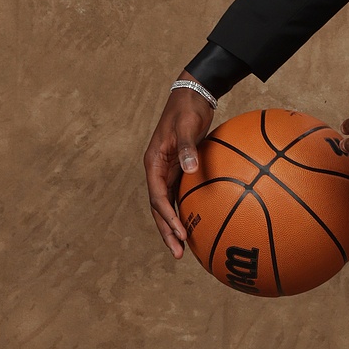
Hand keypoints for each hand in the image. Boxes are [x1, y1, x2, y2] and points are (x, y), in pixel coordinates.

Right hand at [144, 85, 216, 256]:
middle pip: (159, 207)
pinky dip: (184, 211)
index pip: (157, 197)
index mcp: (153, 162)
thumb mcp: (187, 126)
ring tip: (184, 247)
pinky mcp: (179, 169)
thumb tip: (190, 170)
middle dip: (167, 231)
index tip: (180, 233)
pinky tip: (195, 224)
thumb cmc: (188, 109)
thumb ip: (187, 148)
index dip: (167, 217)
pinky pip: (179, 195)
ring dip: (174, 225)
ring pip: (167, 205)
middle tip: (179, 253)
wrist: (193, 96)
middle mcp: (157, 170)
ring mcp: (167, 171)